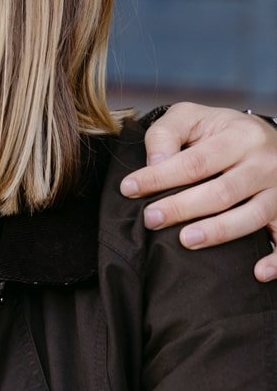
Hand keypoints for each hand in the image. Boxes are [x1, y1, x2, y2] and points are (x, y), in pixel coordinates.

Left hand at [120, 104, 276, 281]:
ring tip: (186, 240)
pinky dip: (275, 260)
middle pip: (222, 192)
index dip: (159, 178)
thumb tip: (154, 163)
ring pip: (252, 216)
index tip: (129, 189)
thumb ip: (166, 133)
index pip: (194, 162)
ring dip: (219, 232)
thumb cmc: (221, 131)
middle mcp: (264, 163)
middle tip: (151, 219)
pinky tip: (257, 273)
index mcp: (240, 136)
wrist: (268, 138)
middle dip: (182, 208)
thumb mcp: (192, 117)